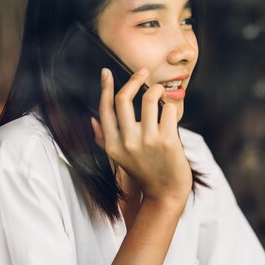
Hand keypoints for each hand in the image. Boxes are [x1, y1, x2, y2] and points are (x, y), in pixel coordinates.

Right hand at [90, 68, 191, 210]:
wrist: (166, 193)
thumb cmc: (145, 172)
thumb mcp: (120, 159)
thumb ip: (106, 139)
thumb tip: (93, 120)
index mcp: (113, 145)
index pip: (105, 109)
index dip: (105, 87)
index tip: (107, 72)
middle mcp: (127, 143)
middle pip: (124, 98)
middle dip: (134, 79)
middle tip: (143, 71)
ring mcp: (148, 141)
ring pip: (150, 98)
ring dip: (157, 89)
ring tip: (161, 93)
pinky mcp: (167, 141)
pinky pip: (169, 109)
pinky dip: (171, 106)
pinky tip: (171, 114)